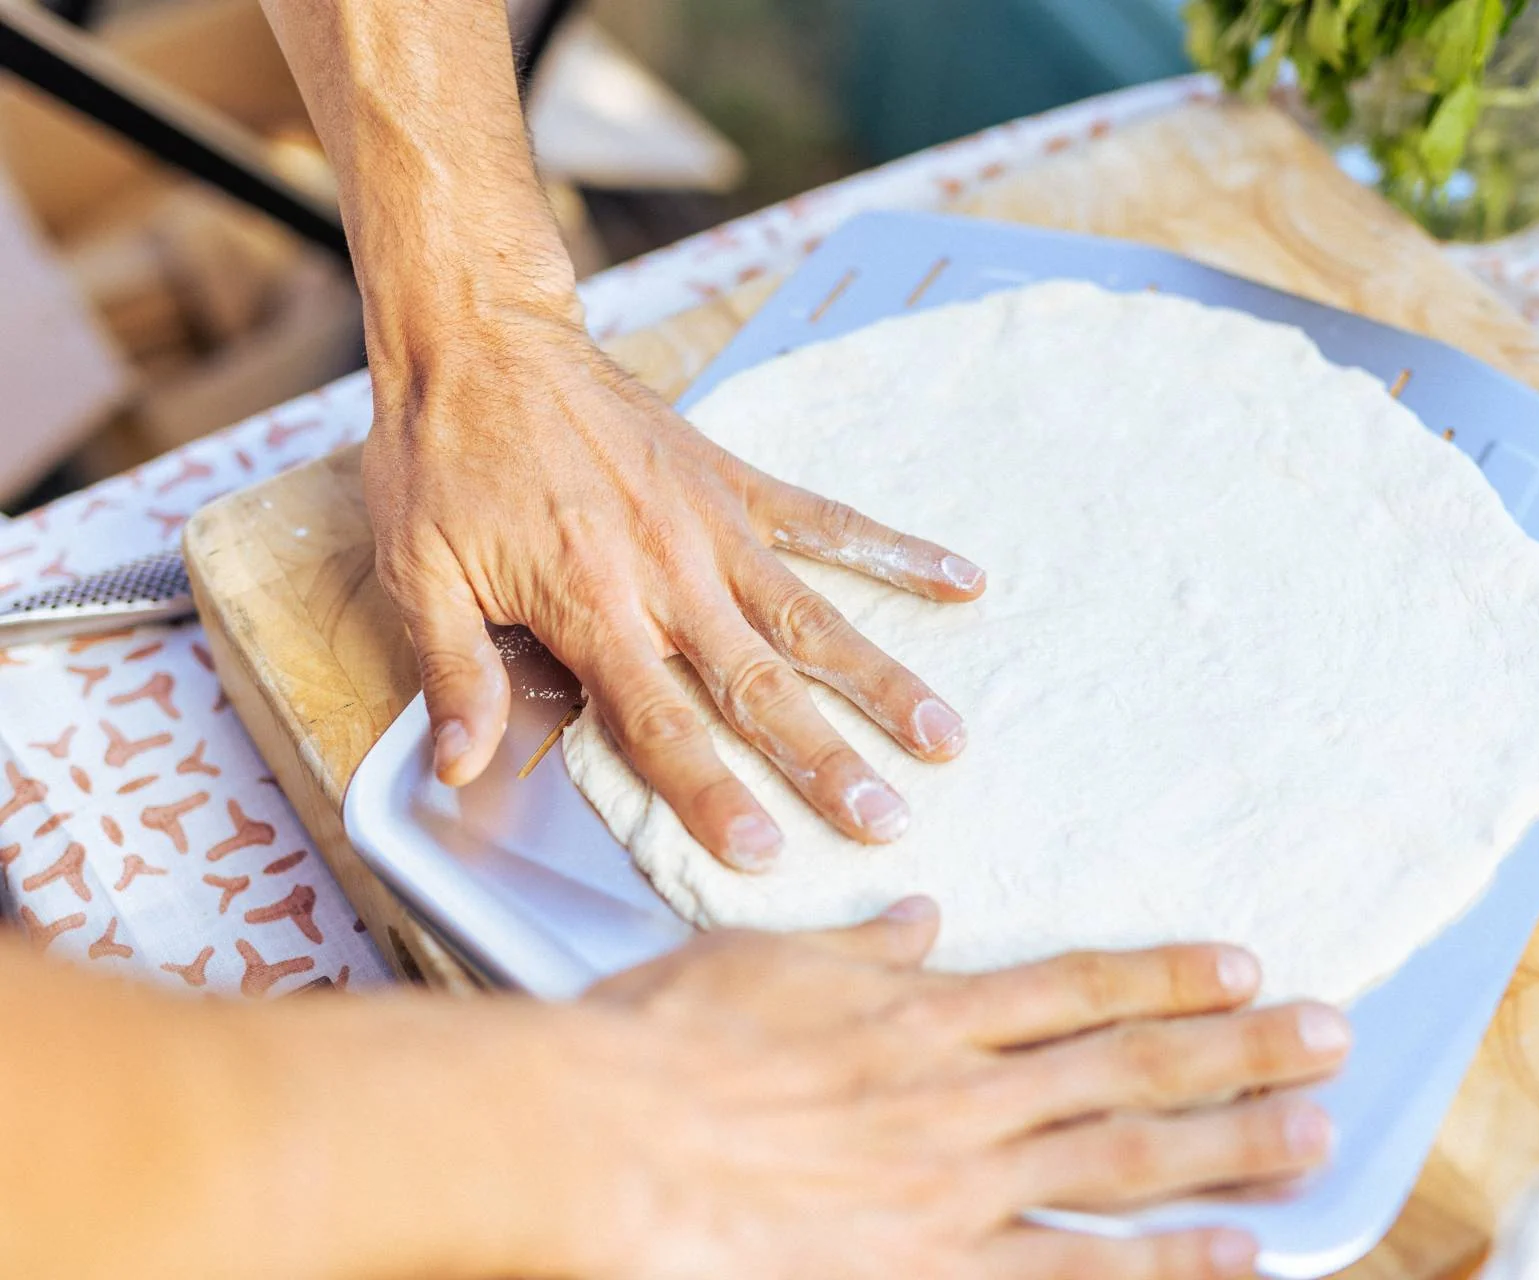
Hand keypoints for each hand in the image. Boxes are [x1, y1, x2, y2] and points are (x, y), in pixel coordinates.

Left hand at [363, 298, 983, 867]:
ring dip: (880, 680)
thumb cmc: (443, 459)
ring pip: (812, 618)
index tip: (765, 852)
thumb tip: (457, 773)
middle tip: (886, 823)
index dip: (713, 794)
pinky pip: (828, 521)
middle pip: (758, 687)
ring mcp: (713, 527)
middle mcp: (667, 575)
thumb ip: (456, 675)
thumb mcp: (418, 571)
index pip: (661, 724)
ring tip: (944, 737)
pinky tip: (962, 580)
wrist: (480, 339)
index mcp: (590, 607)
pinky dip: (896, 551)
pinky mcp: (736, 481)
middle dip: (826, 762)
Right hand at [442, 901, 1350, 1279]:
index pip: (1075, 985)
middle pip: (1130, 1065)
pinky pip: (1067, 1267)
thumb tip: (923, 916)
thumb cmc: (661, 1047)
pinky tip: (1230, 1255)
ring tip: (1316, 1134)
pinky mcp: (932, 1264)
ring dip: (1229, 1144)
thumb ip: (859, 946)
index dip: (1168, 976)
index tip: (1245, 966)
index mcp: (923, 1011)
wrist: (599, 1141)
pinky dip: (1155, 1262)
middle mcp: (964, 1091)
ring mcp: (958, 1182)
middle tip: (1332, 1039)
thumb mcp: (763, 961)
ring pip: (1122, 1156)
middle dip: (1241, 1053)